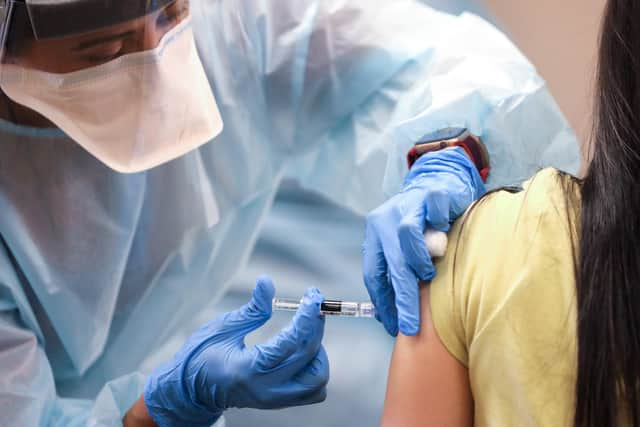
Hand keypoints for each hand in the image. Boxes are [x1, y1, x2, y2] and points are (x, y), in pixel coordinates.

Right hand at [144, 276, 328, 426]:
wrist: (190, 390)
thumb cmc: (202, 355)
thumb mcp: (223, 327)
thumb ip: (252, 309)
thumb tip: (267, 281)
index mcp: (247, 369)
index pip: (290, 343)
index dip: (306, 316)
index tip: (313, 295)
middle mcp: (265, 389)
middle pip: (308, 357)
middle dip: (316, 325)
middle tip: (313, 303)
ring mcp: (274, 400)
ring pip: (317, 379)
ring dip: (318, 350)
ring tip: (305, 330)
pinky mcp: (280, 402)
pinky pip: (313, 390)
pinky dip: (315, 367)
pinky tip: (303, 349)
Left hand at [363, 147, 484, 335]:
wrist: (439, 181)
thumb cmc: (423, 225)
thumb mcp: (404, 249)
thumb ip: (399, 274)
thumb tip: (394, 316)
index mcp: (375, 234)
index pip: (373, 274)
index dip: (383, 303)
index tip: (393, 326)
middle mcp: (386, 219)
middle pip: (391, 263)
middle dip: (402, 299)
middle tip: (411, 325)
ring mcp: (408, 204)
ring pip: (407, 235)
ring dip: (419, 261)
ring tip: (428, 275)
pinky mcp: (432, 194)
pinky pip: (435, 212)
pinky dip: (440, 225)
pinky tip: (444, 235)